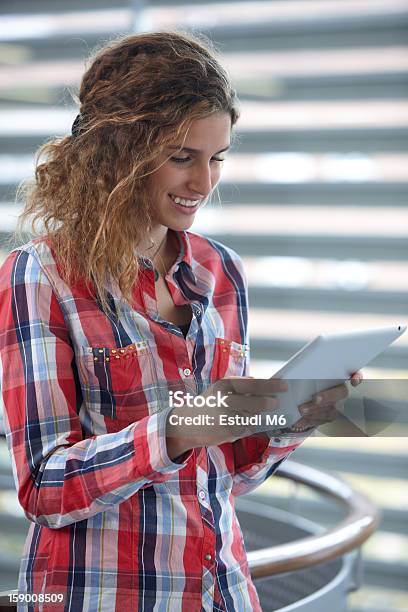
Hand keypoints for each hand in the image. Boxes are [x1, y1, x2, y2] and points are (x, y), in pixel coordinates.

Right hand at [166, 376, 287, 458]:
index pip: (255, 384)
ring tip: (254, 413)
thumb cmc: (211, 402)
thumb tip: (268, 387)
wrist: (188, 422)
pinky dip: (250, 426)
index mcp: (226, 385)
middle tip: (276, 403)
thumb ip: (243, 386)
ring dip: (259, 415)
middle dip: (269, 403)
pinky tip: (241, 423)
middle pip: (258, 402)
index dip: (272, 385)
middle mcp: (227, 400)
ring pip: (254, 417)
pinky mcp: (229, 432)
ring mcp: (228, 418)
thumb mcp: (222, 388)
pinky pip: (248, 428)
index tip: (285, 386)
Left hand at [293, 370, 363, 430]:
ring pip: (331, 408)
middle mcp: (340, 390)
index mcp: (336, 376)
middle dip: (328, 396)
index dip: (357, 376)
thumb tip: (288, 379)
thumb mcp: (301, 375)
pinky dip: (311, 419)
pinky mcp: (330, 416)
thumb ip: (300, 373)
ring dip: (316, 410)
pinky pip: (324, 419)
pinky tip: (301, 419)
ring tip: (302, 410)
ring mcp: (337, 404)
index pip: (353, 373)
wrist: (298, 398)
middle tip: (315, 399)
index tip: (354, 381)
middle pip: (340, 393)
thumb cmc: (303, 382)